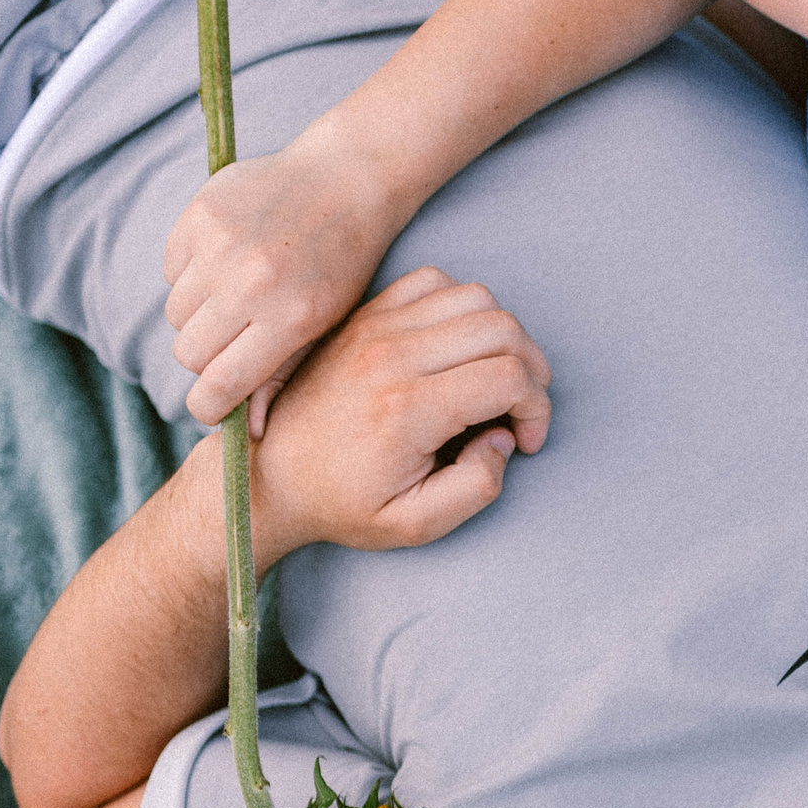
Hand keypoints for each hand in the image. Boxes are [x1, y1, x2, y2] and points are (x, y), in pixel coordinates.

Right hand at [165, 137, 404, 430]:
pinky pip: (171, 269)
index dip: (207, 406)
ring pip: (176, 314)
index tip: (209, 407)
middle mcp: (251, 283)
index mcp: (289, 318)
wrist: (345, 181)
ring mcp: (221, 246)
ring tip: (234, 300)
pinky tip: (228, 262)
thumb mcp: (326, 326)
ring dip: (197, 316)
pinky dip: (190, 275)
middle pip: (189, 352)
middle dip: (205, 359)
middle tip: (230, 346)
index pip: (220, 383)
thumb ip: (282, 377)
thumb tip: (249, 435)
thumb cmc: (342, 265)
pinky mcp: (199, 215)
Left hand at [247, 268, 551, 560]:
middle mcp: (392, 356)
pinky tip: (459, 348)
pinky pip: (434, 282)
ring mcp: (375, 328)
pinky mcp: (365, 316)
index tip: (526, 440)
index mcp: (407, 409)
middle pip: (502, 329)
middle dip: (533, 371)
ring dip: (503, 337)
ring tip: (497, 377)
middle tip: (522, 409)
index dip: (538, 410)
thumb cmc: (341, 504)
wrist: (269, 476)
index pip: (510, 377)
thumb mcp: (415, 525)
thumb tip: (502, 439)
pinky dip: (462, 307)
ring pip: (476, 298)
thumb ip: (477, 488)